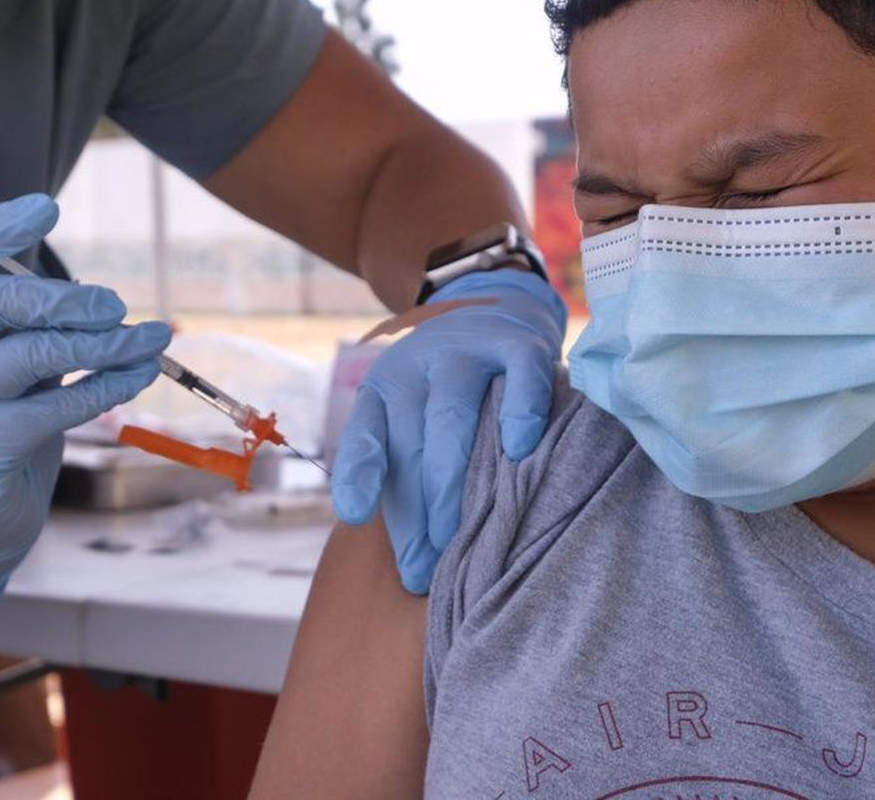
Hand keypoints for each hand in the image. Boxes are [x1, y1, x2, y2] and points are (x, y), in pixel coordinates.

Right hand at [0, 194, 170, 607]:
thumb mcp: (0, 366)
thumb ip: (27, 326)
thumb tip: (100, 295)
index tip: (47, 206)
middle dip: (62, 297)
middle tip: (114, 304)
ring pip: (34, 354)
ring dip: (105, 342)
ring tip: (152, 338)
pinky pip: (57, 404)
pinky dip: (109, 384)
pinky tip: (141, 373)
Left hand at [332, 269, 566, 592]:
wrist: (495, 307)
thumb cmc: (450, 389)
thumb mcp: (414, 416)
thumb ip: (409, 477)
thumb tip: (415, 567)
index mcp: (386, 389)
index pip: (365, 432)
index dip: (358, 472)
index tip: (353, 515)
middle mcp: (420, 367)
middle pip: (413, 441)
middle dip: (416, 509)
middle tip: (423, 568)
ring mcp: (469, 352)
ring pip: (454, 413)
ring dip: (453, 478)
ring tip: (457, 535)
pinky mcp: (521, 344)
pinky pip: (521, 375)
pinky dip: (520, 409)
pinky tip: (520, 448)